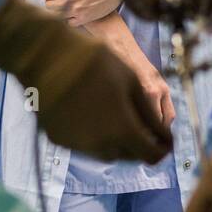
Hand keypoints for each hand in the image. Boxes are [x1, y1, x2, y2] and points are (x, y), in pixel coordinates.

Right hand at [0, 0, 171, 163]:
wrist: (46, 56)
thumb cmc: (94, 61)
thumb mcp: (130, 80)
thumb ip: (148, 113)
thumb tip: (162, 135)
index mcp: (122, 130)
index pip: (152, 154)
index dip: (162, 148)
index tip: (166, 139)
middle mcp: (100, 145)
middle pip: (129, 156)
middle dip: (140, 143)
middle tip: (143, 124)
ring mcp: (77, 145)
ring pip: (106, 153)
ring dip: (118, 141)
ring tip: (118, 115)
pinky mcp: (59, 139)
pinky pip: (84, 145)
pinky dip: (94, 136)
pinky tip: (92, 113)